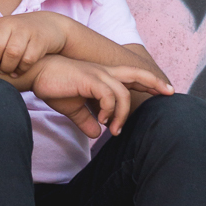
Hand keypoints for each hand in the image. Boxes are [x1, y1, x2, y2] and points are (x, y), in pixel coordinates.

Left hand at [0, 12, 69, 75]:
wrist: (47, 25)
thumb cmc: (15, 33)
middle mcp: (8, 24)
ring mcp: (24, 31)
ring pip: (11, 53)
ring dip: (7, 67)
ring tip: (6, 71)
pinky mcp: (39, 40)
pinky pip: (27, 59)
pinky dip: (21, 68)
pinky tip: (18, 70)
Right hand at [28, 55, 173, 138]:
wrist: (35, 73)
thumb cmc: (52, 86)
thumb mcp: (72, 107)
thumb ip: (85, 119)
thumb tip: (95, 133)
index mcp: (102, 76)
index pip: (131, 76)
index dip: (149, 82)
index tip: (164, 91)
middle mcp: (103, 72)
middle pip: (136, 72)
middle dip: (154, 82)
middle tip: (170, 93)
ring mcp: (97, 74)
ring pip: (122, 93)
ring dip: (122, 115)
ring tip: (115, 131)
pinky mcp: (88, 79)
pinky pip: (108, 95)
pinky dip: (109, 110)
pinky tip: (102, 121)